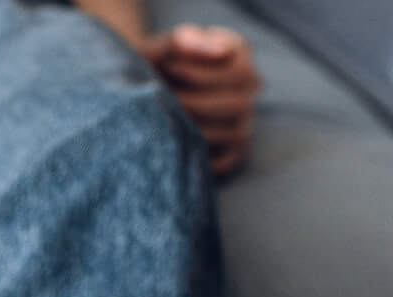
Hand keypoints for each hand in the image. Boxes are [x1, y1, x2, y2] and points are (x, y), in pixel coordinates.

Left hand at [139, 24, 260, 177]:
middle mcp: (249, 87)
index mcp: (239, 53)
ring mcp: (244, 119)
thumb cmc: (155, 65)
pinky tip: (179, 144)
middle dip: (196, 104)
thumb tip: (223, 52)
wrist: (143, 93)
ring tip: (169, 121)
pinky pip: (227, 160)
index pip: (239, 71)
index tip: (170, 70)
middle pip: (239, 103)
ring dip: (198, 130)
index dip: (201, 75)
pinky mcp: (234, 150)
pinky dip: (203, 155)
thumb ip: (187, 41)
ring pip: (236, 132)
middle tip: (166, 102)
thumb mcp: (163, 47)